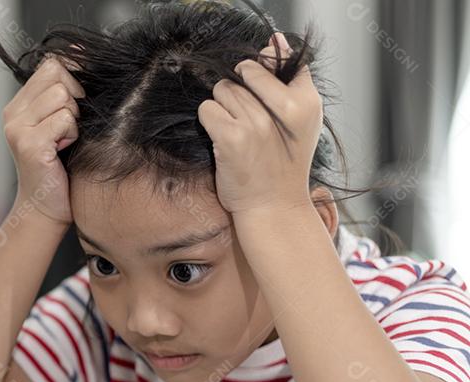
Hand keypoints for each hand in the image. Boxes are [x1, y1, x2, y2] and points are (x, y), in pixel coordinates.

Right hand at [2, 56, 84, 224]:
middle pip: (57, 74)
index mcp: (18, 106)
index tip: (78, 101)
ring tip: (64, 141)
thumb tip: (80, 53)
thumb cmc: (59, 169)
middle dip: (74, 98)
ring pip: (63, 97)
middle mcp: (13, 114)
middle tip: (68, 127)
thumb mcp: (60, 124)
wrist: (45, 209)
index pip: (51, 65)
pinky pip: (65, 120)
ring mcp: (17, 128)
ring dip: (74, 120)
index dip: (73, 76)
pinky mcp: (28, 143)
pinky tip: (62, 151)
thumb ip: (65, 93)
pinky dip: (72, 135)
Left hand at [197, 33, 322, 215]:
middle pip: (244, 75)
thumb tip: (273, 42)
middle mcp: (283, 110)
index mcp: (305, 103)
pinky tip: (221, 139)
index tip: (258, 82)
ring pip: (223, 90)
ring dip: (222, 107)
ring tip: (234, 131)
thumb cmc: (282, 165)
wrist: (273, 206)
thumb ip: (288, 86)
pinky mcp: (231, 137)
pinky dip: (209, 121)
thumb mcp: (300, 125)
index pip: (281, 62)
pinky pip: (208, 109)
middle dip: (238, 92)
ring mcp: (257, 123)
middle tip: (244, 119)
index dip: (265, 66)